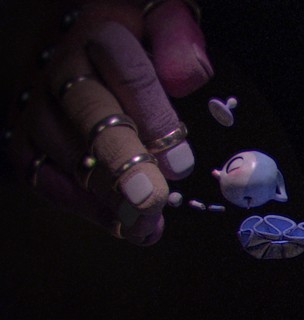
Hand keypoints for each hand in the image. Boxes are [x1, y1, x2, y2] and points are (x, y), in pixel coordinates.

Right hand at [3, 0, 211, 244]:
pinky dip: (77, 204)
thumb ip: (178, 41)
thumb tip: (188, 78)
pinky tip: (115, 221)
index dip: (155, 119)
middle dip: (123, 165)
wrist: (84, 28)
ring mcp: (38, 103)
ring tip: (146, 224)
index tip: (181, 164)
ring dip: (107, 194)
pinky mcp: (25, 135)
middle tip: (151, 201)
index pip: (128, 72)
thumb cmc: (139, 32)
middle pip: (89, 116)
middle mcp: (61, 67)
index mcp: (102, 31)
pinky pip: (39, 174)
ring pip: (64, 151)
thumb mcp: (166, 18)